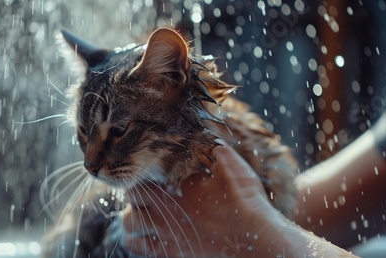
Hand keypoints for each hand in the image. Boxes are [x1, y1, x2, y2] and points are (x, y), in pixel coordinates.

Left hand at [121, 144, 283, 256]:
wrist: (256, 238)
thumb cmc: (244, 202)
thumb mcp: (233, 168)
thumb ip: (217, 151)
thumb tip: (210, 138)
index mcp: (172, 191)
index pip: (137, 181)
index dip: (138, 176)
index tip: (148, 174)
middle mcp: (163, 214)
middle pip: (130, 203)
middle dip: (134, 196)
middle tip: (146, 193)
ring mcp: (167, 236)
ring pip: (129, 227)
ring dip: (133, 218)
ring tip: (143, 213)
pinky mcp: (173, 254)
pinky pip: (140, 249)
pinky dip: (138, 241)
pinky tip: (149, 234)